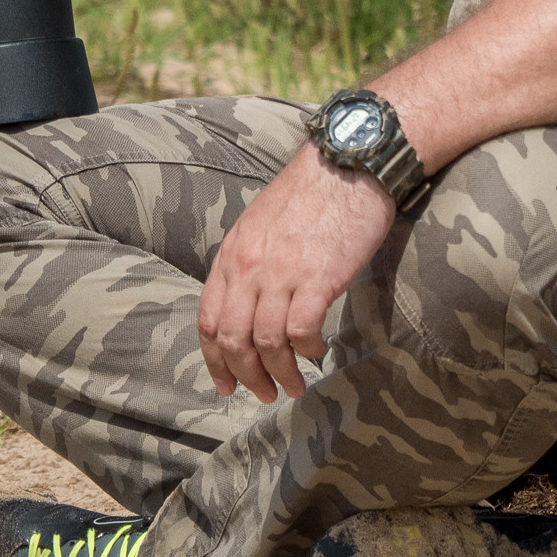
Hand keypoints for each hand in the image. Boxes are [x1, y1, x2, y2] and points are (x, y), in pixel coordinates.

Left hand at [198, 149, 397, 401]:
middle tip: (263, 394)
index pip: (207, 320)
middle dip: (244, 376)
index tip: (227, 384)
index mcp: (232, 254)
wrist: (349, 162)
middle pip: (231, 339)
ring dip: (279, 373)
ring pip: (265, 343)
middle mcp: (248, 266)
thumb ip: (248, 261)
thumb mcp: (261, 223)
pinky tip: (318, 351)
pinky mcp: (317, 277)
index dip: (215, 360)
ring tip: (293, 385)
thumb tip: (248, 304)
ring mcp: (281, 272)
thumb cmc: (311, 192)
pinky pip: (301, 332)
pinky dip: (307, 351)